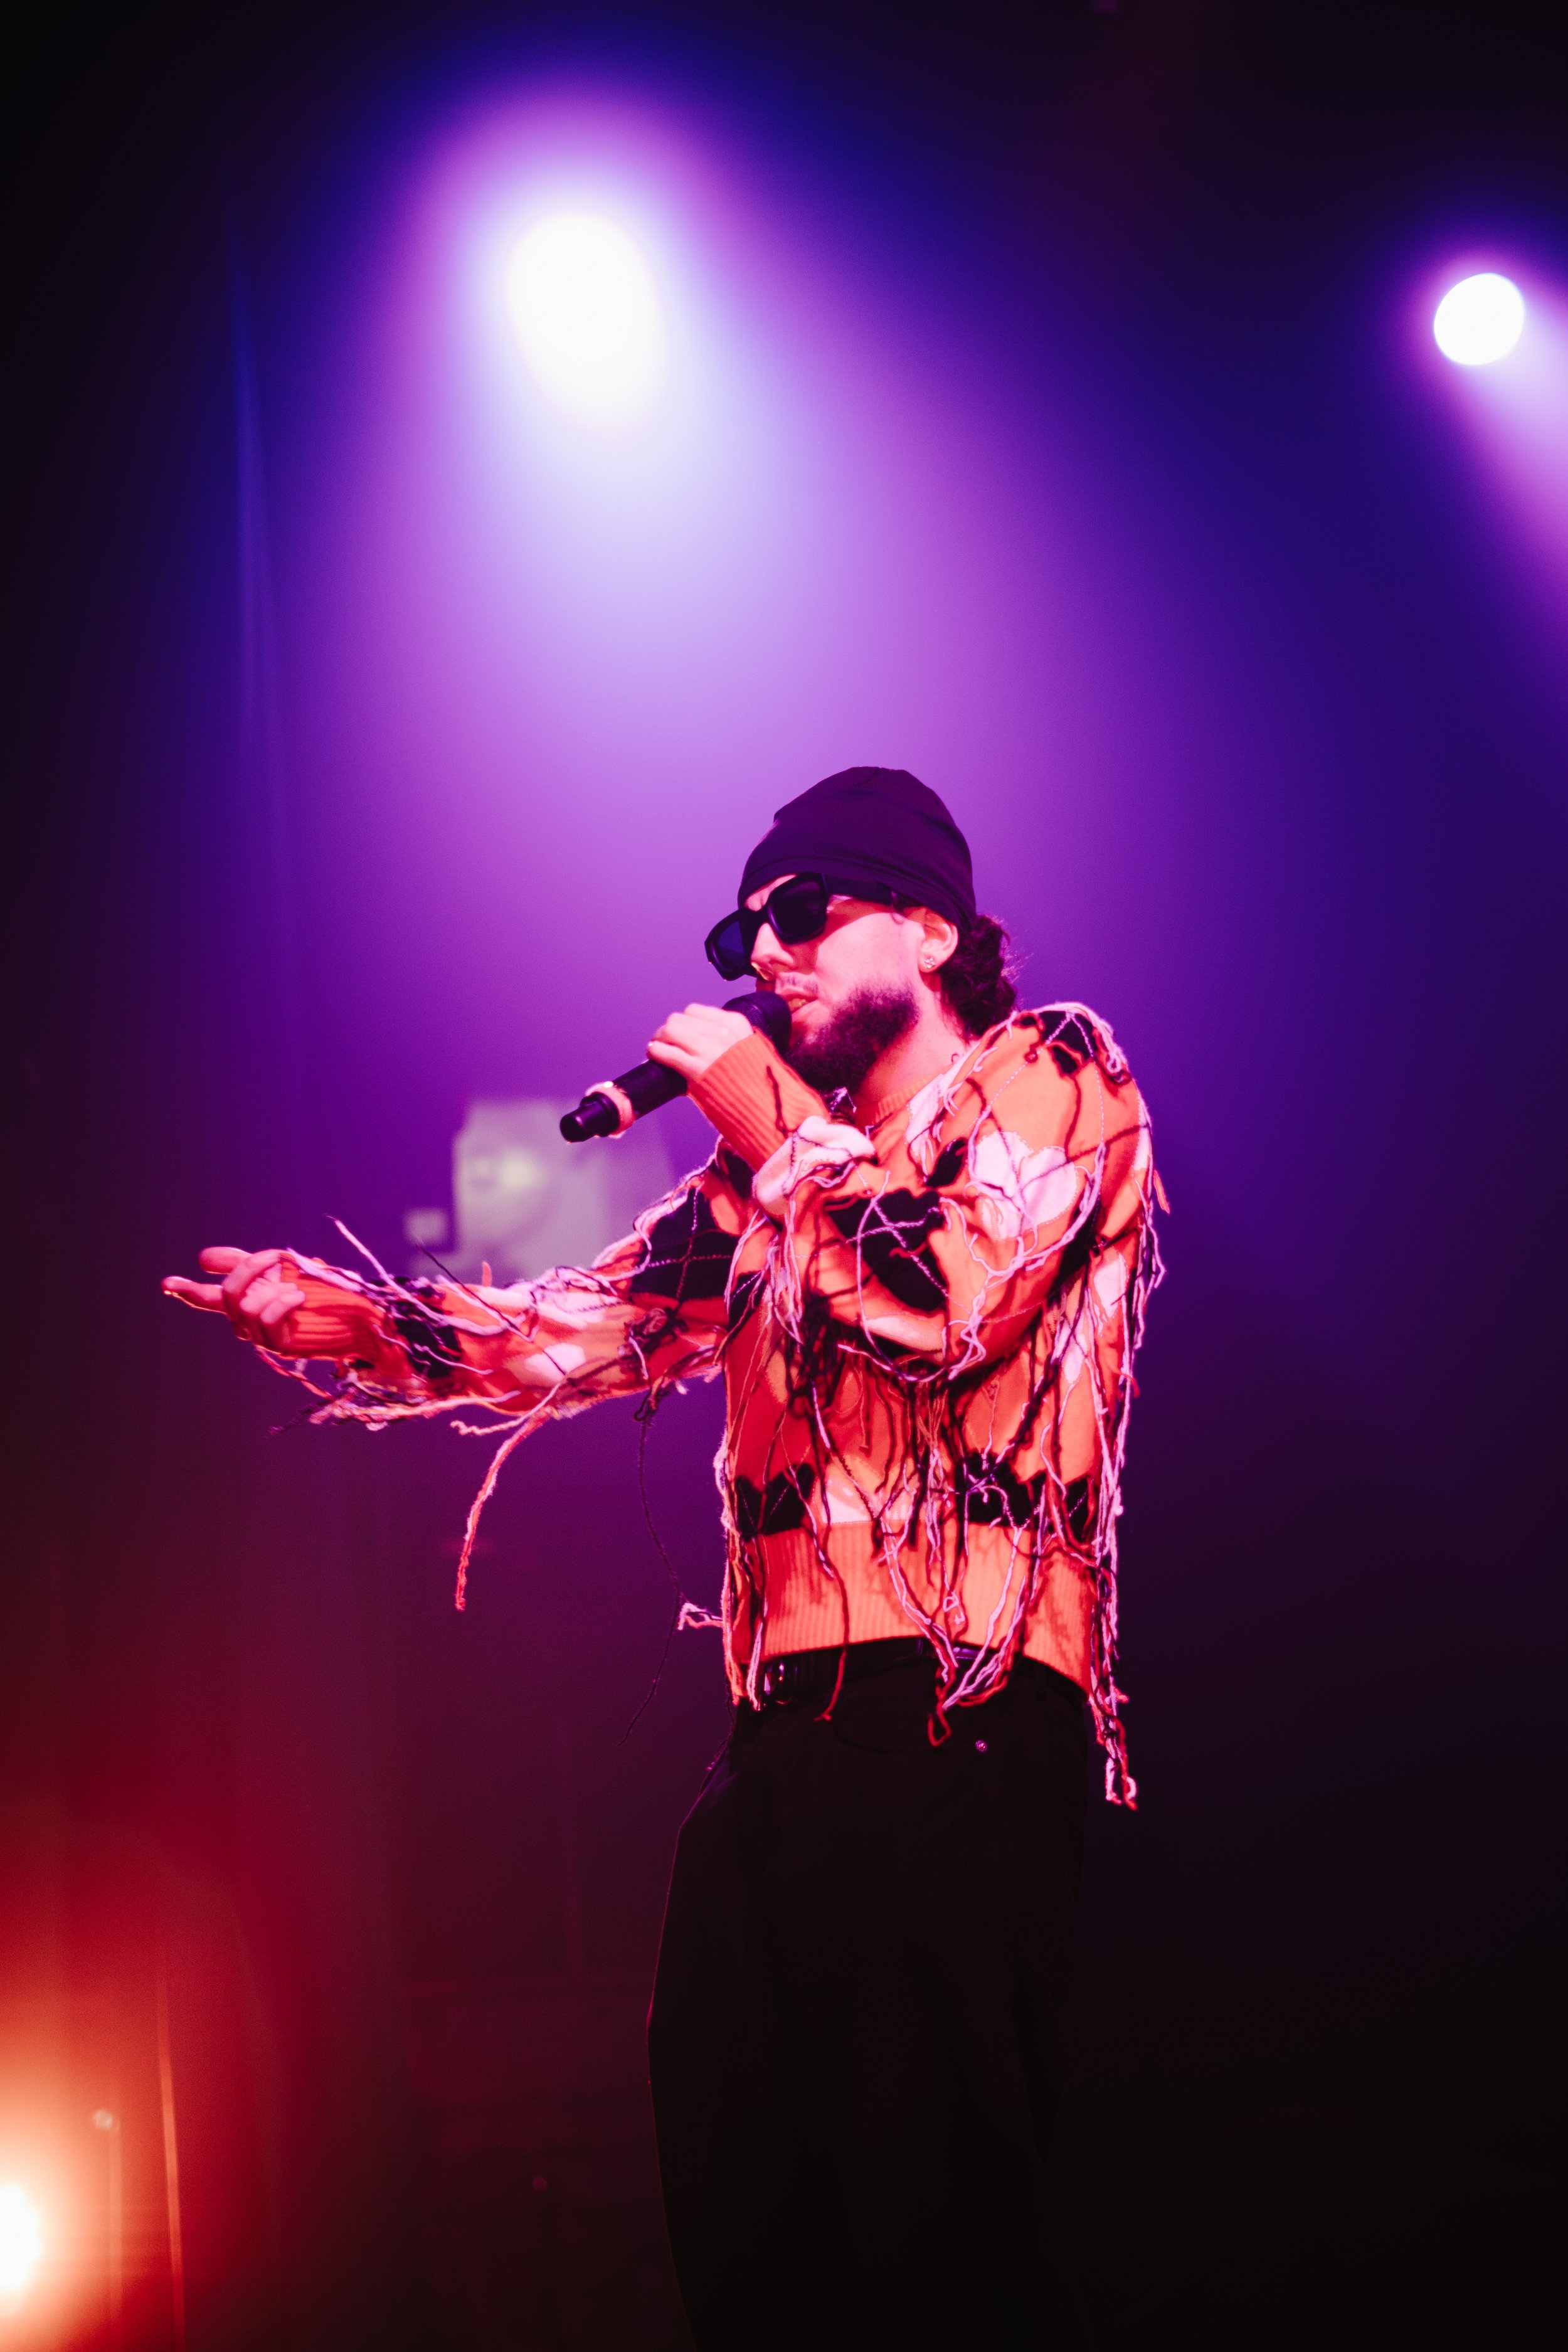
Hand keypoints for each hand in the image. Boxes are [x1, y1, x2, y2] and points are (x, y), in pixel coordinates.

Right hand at [163, 1245, 306, 1347]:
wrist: (348, 1311)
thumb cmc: (312, 1290)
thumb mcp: (275, 1270)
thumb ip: (240, 1263)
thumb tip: (201, 1258)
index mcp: (242, 1302)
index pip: (207, 1298)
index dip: (185, 1291)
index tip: (166, 1283)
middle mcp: (246, 1322)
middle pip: (228, 1293)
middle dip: (250, 1269)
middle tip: (274, 1256)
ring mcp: (260, 1337)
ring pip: (247, 1307)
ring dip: (274, 1290)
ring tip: (296, 1289)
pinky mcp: (278, 1346)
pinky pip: (267, 1319)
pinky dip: (283, 1303)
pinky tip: (299, 1298)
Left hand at [645, 1003, 754, 1083]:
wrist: (761, 1105)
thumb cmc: (753, 1080)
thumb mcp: (747, 1048)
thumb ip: (728, 1038)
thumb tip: (699, 1036)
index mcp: (734, 1023)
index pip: (694, 1011)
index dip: (683, 1022)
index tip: (681, 1032)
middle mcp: (722, 1032)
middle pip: (678, 1018)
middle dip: (668, 1030)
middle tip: (664, 1041)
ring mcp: (710, 1049)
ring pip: (669, 1030)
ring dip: (659, 1039)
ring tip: (657, 1047)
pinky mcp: (697, 1069)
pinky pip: (667, 1052)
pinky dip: (656, 1052)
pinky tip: (653, 1055)